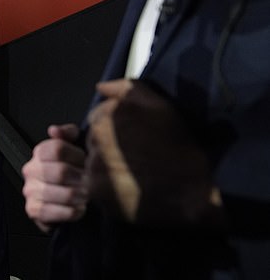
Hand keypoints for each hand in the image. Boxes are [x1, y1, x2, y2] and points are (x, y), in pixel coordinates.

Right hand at [22, 124, 87, 232]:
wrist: (66, 201)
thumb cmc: (72, 173)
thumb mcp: (74, 148)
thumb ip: (68, 133)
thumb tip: (54, 130)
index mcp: (40, 153)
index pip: (58, 149)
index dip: (77, 156)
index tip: (85, 162)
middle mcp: (31, 170)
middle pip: (61, 172)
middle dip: (81, 178)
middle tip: (88, 181)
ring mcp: (30, 190)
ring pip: (64, 194)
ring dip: (80, 196)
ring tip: (84, 195)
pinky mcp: (33, 210)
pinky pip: (59, 212)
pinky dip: (74, 212)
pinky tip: (78, 208)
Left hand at [85, 79, 217, 226]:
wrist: (188, 193)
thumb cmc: (178, 148)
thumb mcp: (160, 107)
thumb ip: (127, 89)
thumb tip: (101, 86)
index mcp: (110, 114)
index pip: (97, 117)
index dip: (114, 128)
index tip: (132, 138)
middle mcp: (97, 136)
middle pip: (92, 139)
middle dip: (107, 146)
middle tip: (133, 157)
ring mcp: (93, 162)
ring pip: (91, 160)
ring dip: (104, 166)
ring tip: (130, 174)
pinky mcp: (93, 187)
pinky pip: (91, 182)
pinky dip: (104, 185)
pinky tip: (125, 187)